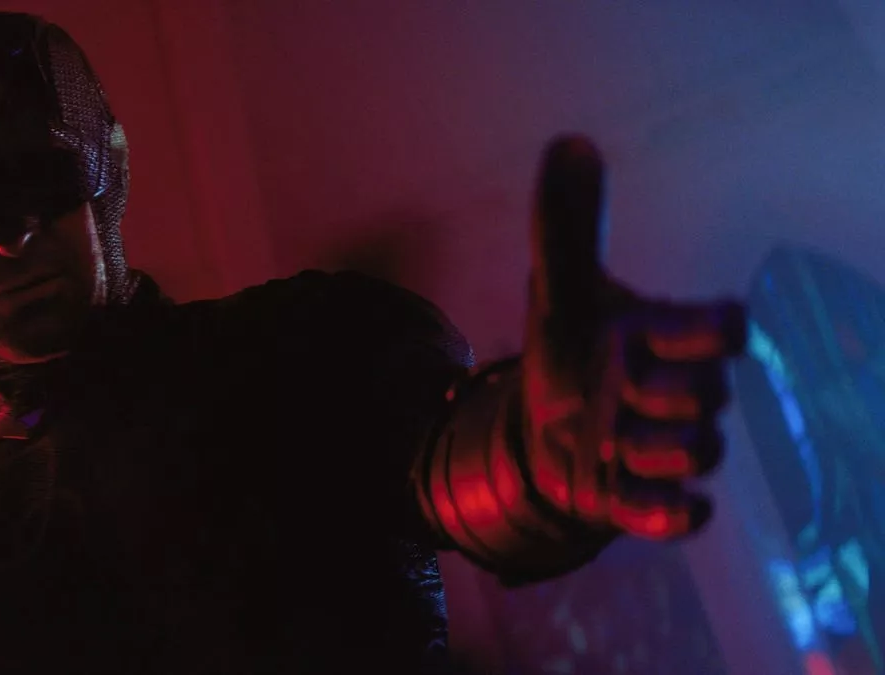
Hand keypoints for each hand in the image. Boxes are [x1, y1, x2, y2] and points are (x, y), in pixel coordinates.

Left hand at [522, 135, 746, 539]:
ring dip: (661, 445)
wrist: (543, 427)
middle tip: (625, 387)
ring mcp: (657, 448)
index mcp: (662, 337)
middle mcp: (672, 392)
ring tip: (618, 438)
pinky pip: (670, 515)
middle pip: (711, 396)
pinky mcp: (633, 499)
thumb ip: (566, 223)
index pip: (721, 329)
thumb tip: (570, 142)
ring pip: (695, 450)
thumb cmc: (569, 350)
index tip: (693, 326)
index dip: (710, 327)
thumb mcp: (558, 287)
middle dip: (672, 390)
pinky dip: (673, 514)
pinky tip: (677, 510)